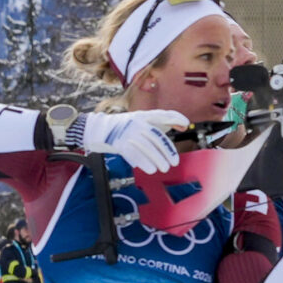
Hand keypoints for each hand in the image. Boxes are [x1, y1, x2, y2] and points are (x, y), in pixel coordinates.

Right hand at [69, 108, 189, 173]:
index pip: (162, 114)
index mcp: (142, 115)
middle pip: (156, 137)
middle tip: (173, 163)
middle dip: (166, 151)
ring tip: (163, 168)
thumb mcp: (139, 120)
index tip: (185, 124)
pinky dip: (143, 162)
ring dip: (157, 159)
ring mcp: (127, 132)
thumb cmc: (121, 127)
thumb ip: (158, 123)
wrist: (97, 130)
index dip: (175, 117)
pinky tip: (150, 169)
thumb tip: (179, 125)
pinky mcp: (119, 143)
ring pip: (147, 147)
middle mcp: (136, 122)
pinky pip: (134, 154)